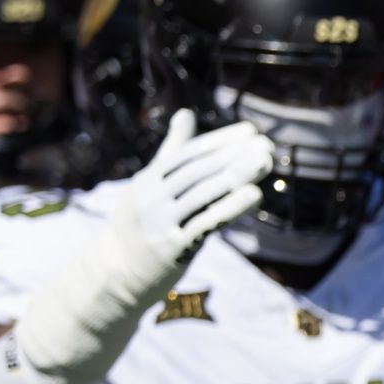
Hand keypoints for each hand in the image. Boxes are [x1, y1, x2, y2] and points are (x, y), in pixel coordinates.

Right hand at [113, 109, 272, 271]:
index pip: (190, 153)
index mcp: (149, 179)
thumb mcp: (151, 185)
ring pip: (204, 192)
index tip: (250, 130)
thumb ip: (172, 152)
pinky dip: (231, 206)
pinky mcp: (172, 246)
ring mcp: (161, 220)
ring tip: (265, 162)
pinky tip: (254, 194)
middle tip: (266, 144)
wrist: (117, 270)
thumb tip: (186, 113)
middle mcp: (152, 196)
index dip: (221, 140)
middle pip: (199, 170)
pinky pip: (207, 222)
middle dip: (235, 155)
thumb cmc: (142, 223)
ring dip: (238, 175)